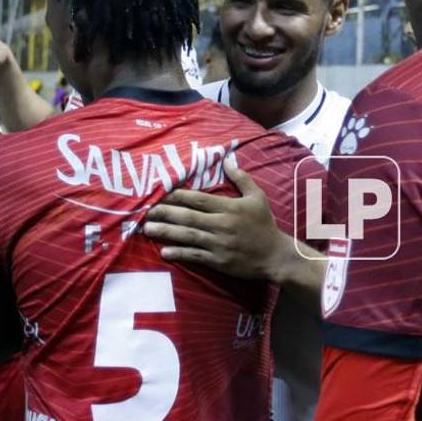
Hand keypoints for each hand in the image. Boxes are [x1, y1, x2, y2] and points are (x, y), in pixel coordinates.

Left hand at [143, 154, 289, 280]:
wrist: (275, 255)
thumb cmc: (264, 224)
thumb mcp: (257, 197)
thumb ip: (241, 178)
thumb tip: (227, 159)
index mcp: (229, 208)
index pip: (199, 200)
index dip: (179, 196)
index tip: (161, 193)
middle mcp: (221, 225)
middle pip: (188, 217)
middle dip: (165, 213)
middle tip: (146, 211)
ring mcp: (218, 244)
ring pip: (188, 236)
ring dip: (166, 232)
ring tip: (148, 229)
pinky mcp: (218, 261)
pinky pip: (195, 256)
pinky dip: (179, 253)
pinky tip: (164, 252)